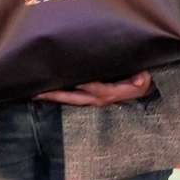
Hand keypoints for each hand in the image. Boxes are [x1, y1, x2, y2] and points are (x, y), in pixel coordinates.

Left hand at [41, 71, 156, 106]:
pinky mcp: (89, 97)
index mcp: (112, 93)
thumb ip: (142, 79)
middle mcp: (99, 99)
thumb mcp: (144, 80)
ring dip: (54, 97)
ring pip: (71, 99)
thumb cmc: (140, 81)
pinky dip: (60, 95)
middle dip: (57, 96)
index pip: (97, 90)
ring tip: (36, 93)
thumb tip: (140, 79)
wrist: (140, 89)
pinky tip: (48, 91)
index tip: (76, 81)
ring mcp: (93, 99)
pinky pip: (72, 97)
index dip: (88, 86)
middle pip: (75, 99)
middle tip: (38, 93)